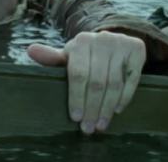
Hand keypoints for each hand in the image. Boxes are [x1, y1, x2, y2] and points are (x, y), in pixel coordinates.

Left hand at [28, 30, 145, 133]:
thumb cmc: (86, 55)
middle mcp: (101, 39)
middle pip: (96, 82)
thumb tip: (31, 50)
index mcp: (80, 42)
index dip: (77, 97)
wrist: (113, 41)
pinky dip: (125, 97)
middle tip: (89, 128)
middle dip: (92, 108)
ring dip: (107, 107)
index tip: (76, 118)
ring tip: (101, 124)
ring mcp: (120, 43)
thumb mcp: (70, 56)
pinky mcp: (137, 49)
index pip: (78, 74)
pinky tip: (116, 110)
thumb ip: (51, 58)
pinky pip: (132, 79)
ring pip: (114, 83)